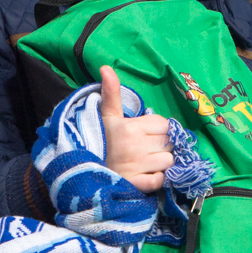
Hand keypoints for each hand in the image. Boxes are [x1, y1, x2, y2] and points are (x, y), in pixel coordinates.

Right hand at [98, 65, 172, 191]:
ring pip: (168, 161)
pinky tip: (145, 175)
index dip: (159, 130)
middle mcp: (135, 146)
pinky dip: (157, 179)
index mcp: (130, 127)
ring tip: (146, 162)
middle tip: (147, 149)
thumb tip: (106, 67)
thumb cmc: (100, 140)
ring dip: (161, 163)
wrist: (82, 170)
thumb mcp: (106, 116)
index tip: (147, 134)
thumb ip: (111, 93)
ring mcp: (137, 167)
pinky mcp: (137, 185)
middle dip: (162, 145)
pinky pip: (160, 180)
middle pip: (169, 142)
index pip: (164, 124)